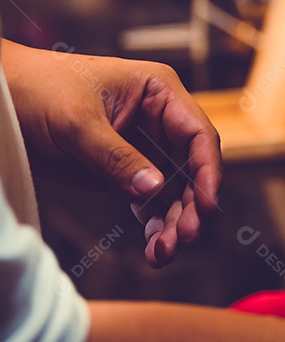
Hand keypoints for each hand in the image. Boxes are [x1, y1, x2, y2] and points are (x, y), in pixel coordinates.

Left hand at [1, 41, 220, 266]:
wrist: (0, 99)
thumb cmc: (35, 89)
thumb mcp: (76, 123)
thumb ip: (116, 157)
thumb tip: (153, 188)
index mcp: (159, 92)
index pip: (198, 135)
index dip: (207, 172)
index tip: (206, 207)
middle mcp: (159, 120)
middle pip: (191, 168)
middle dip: (189, 206)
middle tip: (184, 237)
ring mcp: (144, 146)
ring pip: (174, 191)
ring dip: (173, 223)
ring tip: (164, 252)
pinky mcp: (125, 170)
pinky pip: (150, 201)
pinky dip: (154, 225)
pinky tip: (153, 248)